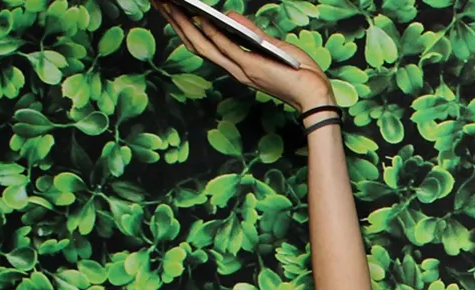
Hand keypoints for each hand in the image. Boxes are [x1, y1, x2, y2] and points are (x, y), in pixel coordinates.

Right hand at [158, 1, 333, 112]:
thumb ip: (248, 32)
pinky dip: (214, 35)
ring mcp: (241, 69)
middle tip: (159, 1)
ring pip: (205, 47)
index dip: (183, 27)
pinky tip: (203, 19)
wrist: (316, 95)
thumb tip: (226, 16)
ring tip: (169, 6)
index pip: (202, 43)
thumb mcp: (271, 46)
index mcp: (237, 64)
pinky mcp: (252, 68)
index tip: (169, 9)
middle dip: (175, 22)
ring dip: (185, 26)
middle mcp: (234, 69)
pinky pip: (227, 50)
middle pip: (195, 43)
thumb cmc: (298, 72)